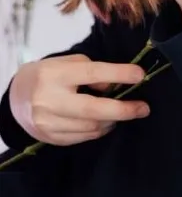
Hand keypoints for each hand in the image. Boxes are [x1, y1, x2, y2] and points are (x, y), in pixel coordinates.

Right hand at [9, 53, 149, 145]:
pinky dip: (98, 129)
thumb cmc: (49, 74)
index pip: (92, 73)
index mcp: (56, 74)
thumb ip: (90, 71)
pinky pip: (82, 137)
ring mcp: (49, 122)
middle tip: (143, 108)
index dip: (118, 74)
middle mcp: (50, 100)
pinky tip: (105, 122)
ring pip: (91, 127)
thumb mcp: (67, 63)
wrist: (18, 97)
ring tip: (122, 112)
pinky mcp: (50, 138)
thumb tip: (114, 85)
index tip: (140, 75)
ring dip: (112, 120)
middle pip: (93, 109)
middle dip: (123, 110)